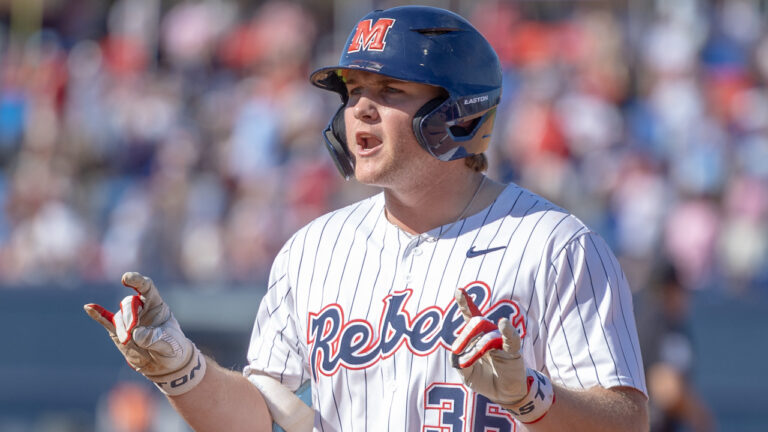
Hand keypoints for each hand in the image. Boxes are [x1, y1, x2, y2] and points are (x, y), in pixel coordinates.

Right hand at [84, 272, 205, 394]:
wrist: (163, 364)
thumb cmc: (171, 349)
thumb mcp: (170, 345)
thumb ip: (155, 338)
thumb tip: (136, 334)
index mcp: (156, 304)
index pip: (146, 287)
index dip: (137, 281)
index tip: (126, 278)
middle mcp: (141, 308)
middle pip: (129, 303)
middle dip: (129, 317)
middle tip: (131, 334)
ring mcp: (128, 319)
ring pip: (119, 317)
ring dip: (121, 328)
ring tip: (127, 341)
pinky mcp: (118, 331)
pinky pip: (106, 320)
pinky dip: (98, 315)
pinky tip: (88, 307)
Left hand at [451, 288, 554, 422]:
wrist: (504, 394)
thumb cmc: (484, 378)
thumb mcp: (466, 373)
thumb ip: (458, 362)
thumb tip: (456, 354)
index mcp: (477, 336)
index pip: (471, 315)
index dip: (465, 303)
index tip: (459, 290)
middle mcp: (489, 333)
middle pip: (475, 323)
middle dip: (464, 335)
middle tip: (457, 350)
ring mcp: (501, 340)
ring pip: (487, 335)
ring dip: (475, 350)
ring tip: (467, 363)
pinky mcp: (513, 350)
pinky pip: (510, 338)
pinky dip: (507, 330)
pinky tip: (503, 323)